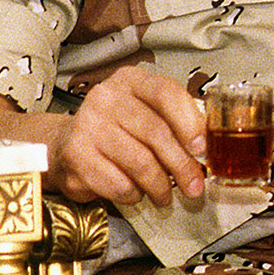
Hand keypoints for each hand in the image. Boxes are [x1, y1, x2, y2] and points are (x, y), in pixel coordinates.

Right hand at [46, 67, 205, 205]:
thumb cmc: (118, 128)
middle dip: (181, 165)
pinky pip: (119, 184)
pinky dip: (134, 194)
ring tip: (166, 194)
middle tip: (194, 186)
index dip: (189, 123)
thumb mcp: (146, 110)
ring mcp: (87, 126)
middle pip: (156, 133)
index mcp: (130, 80)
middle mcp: (106, 98)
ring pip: (140, 163)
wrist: (64, 144)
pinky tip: (137, 192)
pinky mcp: (76, 157)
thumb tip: (209, 145)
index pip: (166, 94)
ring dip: (160, 185)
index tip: (202, 148)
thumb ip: (176, 119)